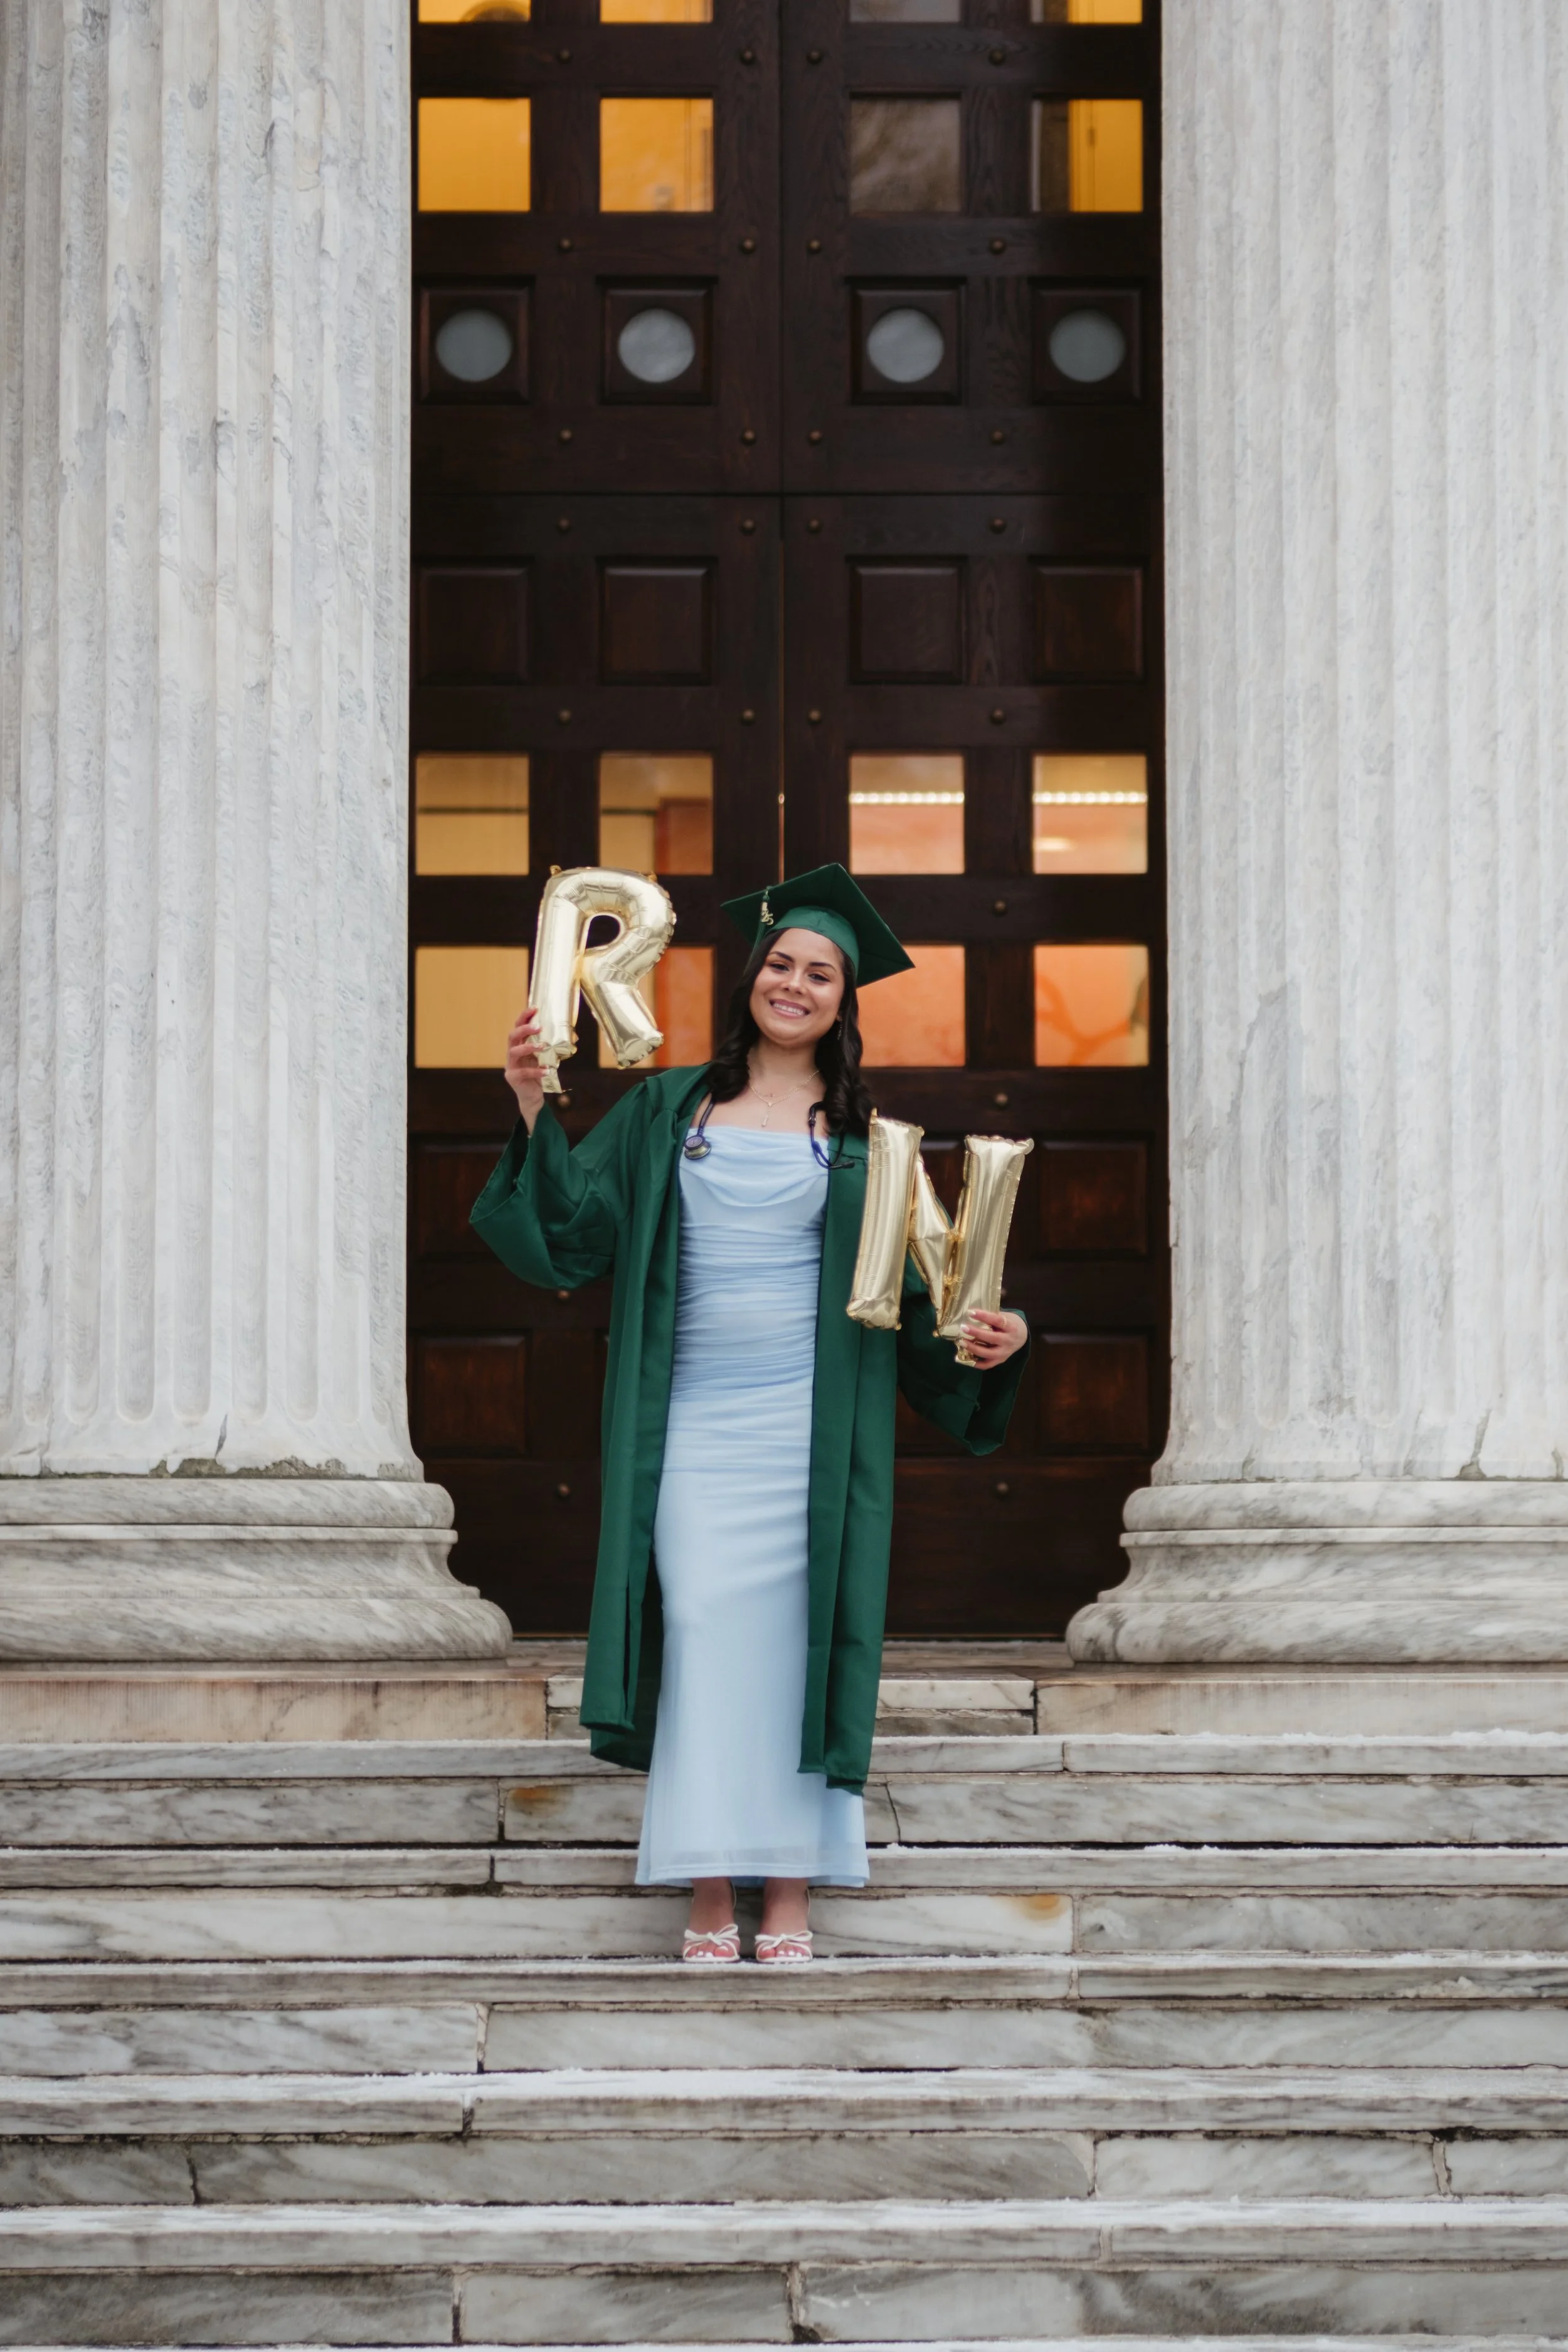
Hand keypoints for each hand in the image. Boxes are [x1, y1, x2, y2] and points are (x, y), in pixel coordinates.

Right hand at [505, 1008, 546, 1128]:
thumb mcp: (547, 1059)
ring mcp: (510, 1066)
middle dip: (525, 1029)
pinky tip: (547, 1070)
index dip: (524, 1017)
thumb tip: (574, 1036)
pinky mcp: (513, 1078)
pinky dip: (536, 1070)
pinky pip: (523, 1072)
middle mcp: (512, 1053)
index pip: (518, 1027)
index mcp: (519, 1045)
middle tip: (539, 1027)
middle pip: (512, 1036)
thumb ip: (554, 1048)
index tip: (535, 1008)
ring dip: (528, 1047)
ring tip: (543, 1046)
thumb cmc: (540, 1074)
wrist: (533, 1097)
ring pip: (514, 1052)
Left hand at [960, 1308, 1026, 1369]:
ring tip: (962, 1342)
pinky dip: (976, 1363)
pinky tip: (965, 1357)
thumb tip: (970, 1314)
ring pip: (988, 1353)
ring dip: (973, 1348)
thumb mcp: (1004, 1317)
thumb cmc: (1008, 1324)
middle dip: (976, 1333)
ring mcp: (1005, 1353)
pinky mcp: (1000, 1360)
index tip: (970, 1312)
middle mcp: (1009, 1340)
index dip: (983, 1316)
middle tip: (963, 1327)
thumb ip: (991, 1317)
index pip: (997, 1320)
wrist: (1021, 1337)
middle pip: (992, 1338)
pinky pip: (987, 1364)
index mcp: (1011, 1327)